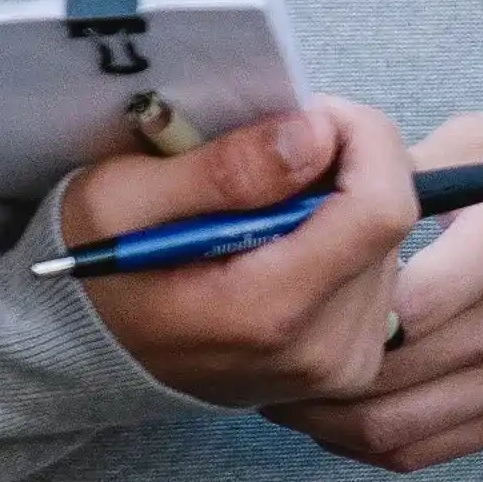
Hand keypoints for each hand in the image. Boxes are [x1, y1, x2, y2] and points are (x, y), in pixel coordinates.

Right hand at [55, 98, 419, 412]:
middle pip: (390, 219)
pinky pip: (380, 272)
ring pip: (392, 241)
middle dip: (343, 163)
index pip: (383, 207)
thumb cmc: (101, 269)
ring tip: (262, 207)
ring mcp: (340, 366)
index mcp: (267, 312)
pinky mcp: (351, 365)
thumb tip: (316, 137)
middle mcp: (320, 352)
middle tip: (268, 154)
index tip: (307, 115)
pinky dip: (342, 237)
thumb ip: (224, 169)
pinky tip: (282, 241)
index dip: (361, 138)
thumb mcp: (123, 199)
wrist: (90, 352)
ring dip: (341, 201)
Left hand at [272, 109, 482, 474]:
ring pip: (390, 428)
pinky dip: (363, 439)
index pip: (399, 303)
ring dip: (321, 417)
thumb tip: (309, 190)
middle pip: (382, 376)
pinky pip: (422, 451)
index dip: (326, 304)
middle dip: (305, 368)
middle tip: (258, 347)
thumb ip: (401, 168)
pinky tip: (333, 410)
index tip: (286, 288)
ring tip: (282, 384)